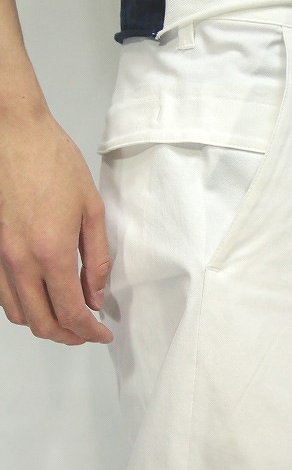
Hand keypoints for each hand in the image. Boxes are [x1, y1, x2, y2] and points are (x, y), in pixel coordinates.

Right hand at [0, 107, 112, 345]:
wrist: (13, 133)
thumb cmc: (54, 162)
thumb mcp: (91, 211)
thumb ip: (96, 261)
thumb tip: (96, 297)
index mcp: (51, 253)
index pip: (71, 313)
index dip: (90, 332)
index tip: (103, 334)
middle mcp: (20, 262)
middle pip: (41, 324)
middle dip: (68, 336)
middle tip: (87, 332)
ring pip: (18, 314)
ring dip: (44, 323)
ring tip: (66, 317)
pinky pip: (2, 295)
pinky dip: (23, 306)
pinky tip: (40, 297)